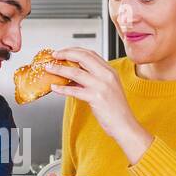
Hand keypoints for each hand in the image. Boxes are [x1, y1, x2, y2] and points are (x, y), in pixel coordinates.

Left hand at [46, 48, 152, 163]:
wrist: (125, 125)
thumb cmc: (116, 110)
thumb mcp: (107, 89)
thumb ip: (93, 80)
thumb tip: (72, 76)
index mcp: (110, 71)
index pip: (90, 53)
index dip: (74, 50)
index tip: (63, 51)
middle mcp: (107, 75)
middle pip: (83, 57)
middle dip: (66, 53)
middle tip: (54, 55)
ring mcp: (102, 86)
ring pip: (76, 72)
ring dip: (59, 69)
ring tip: (49, 69)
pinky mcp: (96, 98)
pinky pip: (74, 91)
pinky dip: (62, 89)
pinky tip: (54, 88)